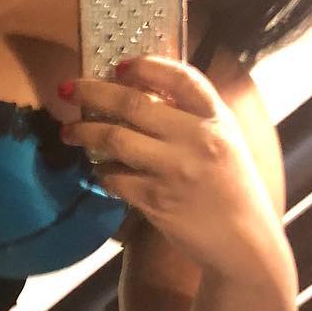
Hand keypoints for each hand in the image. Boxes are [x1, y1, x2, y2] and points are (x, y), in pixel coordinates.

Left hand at [60, 57, 287, 281]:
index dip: (146, 66)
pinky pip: (115, 178)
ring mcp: (175, 169)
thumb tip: (144, 95)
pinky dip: (101, 173)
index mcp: (217, 119)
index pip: (181, 77)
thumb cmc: (233, 190)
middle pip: (133, 103)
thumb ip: (195, 118)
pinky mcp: (157, 200)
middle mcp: (197, 138)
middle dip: (92, 92)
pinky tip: (98, 171)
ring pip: (115, 139)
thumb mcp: (227, 143)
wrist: (245, 244)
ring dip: (84, 133)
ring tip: (69, 132)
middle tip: (66, 90)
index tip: (119, 65)